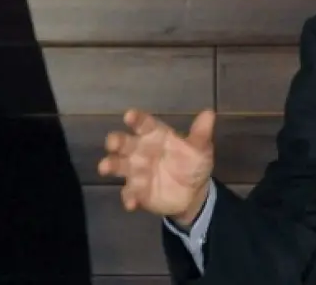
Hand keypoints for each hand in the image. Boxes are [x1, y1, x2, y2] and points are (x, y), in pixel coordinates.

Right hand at [98, 109, 215, 224]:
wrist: (193, 193)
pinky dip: (128, 197)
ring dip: (111, 165)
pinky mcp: (137, 191)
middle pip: (124, 143)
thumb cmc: (192, 163)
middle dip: (116, 141)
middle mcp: (141, 150)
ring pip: (119, 166)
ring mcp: (137, 171)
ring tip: (105, 167)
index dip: (137, 119)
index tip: (129, 116)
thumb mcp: (200, 149)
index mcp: (156, 136)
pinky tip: (132, 202)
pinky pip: (129, 193)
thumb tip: (209, 113)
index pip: (144, 124)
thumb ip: (201, 133)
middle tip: (112, 143)